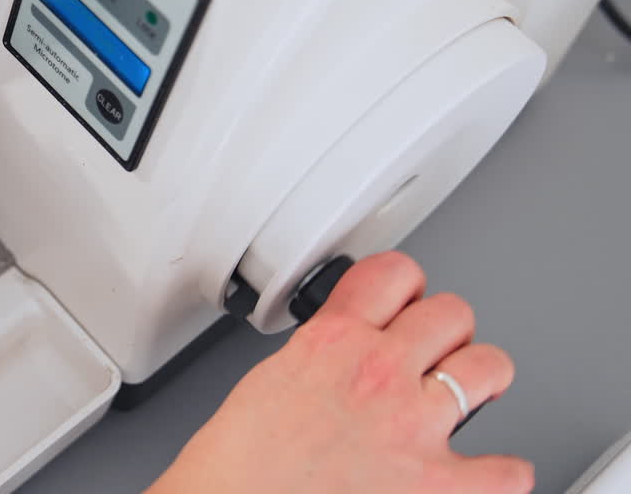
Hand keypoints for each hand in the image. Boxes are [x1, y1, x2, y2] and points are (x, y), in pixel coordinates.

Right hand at [149, 251, 532, 493]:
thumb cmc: (241, 461)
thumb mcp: (271, 378)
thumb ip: (319, 358)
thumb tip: (341, 361)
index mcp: (332, 341)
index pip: (393, 273)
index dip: (406, 286)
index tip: (407, 301)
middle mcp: (378, 372)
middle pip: (451, 313)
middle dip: (445, 332)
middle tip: (436, 353)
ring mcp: (414, 425)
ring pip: (489, 366)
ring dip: (480, 380)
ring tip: (466, 395)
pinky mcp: (438, 484)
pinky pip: (506, 470)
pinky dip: (499, 473)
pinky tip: (480, 473)